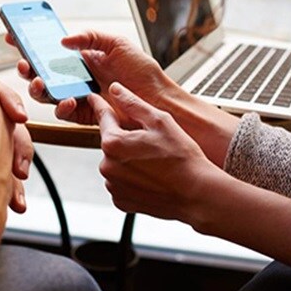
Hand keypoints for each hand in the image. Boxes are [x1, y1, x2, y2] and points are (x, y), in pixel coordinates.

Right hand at [9, 30, 175, 123]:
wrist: (157, 99)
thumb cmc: (142, 71)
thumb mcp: (117, 44)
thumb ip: (90, 37)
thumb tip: (63, 41)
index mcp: (81, 58)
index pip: (48, 49)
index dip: (29, 44)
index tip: (12, 37)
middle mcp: (75, 77)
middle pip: (41, 73)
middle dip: (28, 68)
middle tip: (25, 64)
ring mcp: (77, 96)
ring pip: (46, 94)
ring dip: (38, 88)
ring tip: (40, 83)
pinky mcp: (83, 114)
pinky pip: (63, 112)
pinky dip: (61, 106)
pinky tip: (68, 100)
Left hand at [88, 82, 228, 222]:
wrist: (196, 194)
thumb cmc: (181, 158)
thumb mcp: (160, 121)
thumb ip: (133, 103)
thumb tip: (115, 89)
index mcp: (113, 143)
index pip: (103, 117)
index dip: (100, 104)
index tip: (93, 98)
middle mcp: (107, 166)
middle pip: (111, 142)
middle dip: (125, 138)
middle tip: (151, 142)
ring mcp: (113, 185)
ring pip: (116, 163)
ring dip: (128, 159)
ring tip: (154, 162)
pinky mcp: (121, 200)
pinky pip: (121, 182)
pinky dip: (132, 177)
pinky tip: (151, 177)